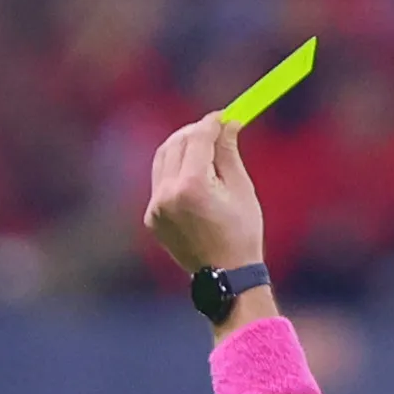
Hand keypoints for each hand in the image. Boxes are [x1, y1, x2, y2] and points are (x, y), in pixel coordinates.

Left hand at [144, 113, 268, 278]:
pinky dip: (175, 171)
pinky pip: (160, 181)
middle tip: (214, 129)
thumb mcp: (241, 189)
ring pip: (163, 159)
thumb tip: (228, 122)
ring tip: (204, 150)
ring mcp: (156, 207)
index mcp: (192, 187)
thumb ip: (229, 152)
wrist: (226, 278)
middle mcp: (167, 194)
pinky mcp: (151, 218)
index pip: (198, 138)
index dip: (211, 123)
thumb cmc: (242, 235)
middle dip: (195, 132)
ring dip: (182, 148)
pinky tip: (194, 177)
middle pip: (176, 143)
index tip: (223, 116)